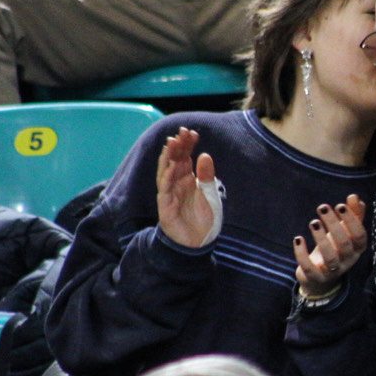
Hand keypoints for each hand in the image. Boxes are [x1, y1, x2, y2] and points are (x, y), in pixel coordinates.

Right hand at [155, 128, 219, 248]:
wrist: (198, 243)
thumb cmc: (203, 219)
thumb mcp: (210, 194)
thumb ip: (207, 176)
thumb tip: (205, 155)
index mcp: (188, 179)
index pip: (185, 157)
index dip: (187, 145)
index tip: (192, 132)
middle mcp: (177, 183)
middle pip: (174, 160)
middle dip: (177, 146)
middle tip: (181, 132)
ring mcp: (169, 193)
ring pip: (165, 171)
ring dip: (168, 157)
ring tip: (171, 143)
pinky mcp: (165, 206)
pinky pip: (164, 189)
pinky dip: (167, 177)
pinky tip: (171, 166)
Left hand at [293, 195, 366, 298]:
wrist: (320, 276)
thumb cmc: (335, 247)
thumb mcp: (345, 231)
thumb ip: (353, 214)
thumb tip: (355, 197)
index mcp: (357, 248)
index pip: (359, 235)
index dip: (351, 221)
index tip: (340, 205)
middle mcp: (347, 260)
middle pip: (344, 244)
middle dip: (334, 224)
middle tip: (323, 207)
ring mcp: (332, 271)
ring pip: (330, 257)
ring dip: (321, 238)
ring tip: (313, 222)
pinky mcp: (316, 277)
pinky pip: (310, 268)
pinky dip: (302, 254)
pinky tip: (298, 238)